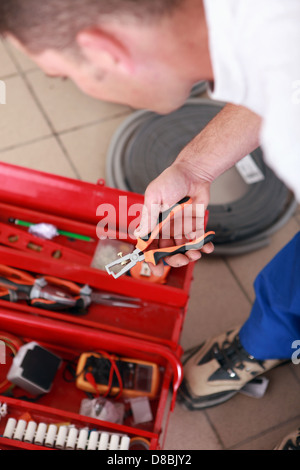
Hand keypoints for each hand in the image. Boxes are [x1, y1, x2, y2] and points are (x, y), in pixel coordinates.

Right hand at [134, 161, 214, 275]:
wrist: (193, 172)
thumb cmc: (171, 180)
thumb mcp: (155, 196)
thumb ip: (149, 216)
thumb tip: (140, 234)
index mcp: (153, 223)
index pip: (149, 245)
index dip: (151, 259)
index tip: (155, 270)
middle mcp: (166, 227)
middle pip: (167, 251)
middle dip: (174, 259)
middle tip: (182, 260)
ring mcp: (180, 227)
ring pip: (183, 249)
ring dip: (189, 255)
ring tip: (196, 254)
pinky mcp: (194, 225)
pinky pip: (198, 240)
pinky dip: (203, 246)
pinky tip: (206, 247)